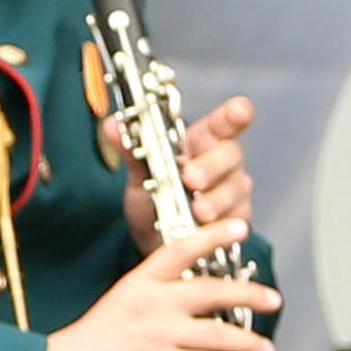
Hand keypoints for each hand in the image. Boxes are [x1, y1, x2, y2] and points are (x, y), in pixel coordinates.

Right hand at [31, 222, 278, 350]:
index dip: (213, 235)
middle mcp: (153, 302)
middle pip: (214, 290)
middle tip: (272, 298)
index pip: (181, 249)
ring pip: (219, 331)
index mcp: (140, 283)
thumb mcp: (118, 306)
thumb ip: (151, 304)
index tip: (239, 225)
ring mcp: (158, 332)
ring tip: (265, 348)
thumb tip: (184, 313)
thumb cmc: (84, 346)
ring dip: (249, 341)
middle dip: (250, 293)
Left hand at [100, 92, 253, 259]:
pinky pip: (235, 220)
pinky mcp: (236, 220)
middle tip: (192, 178)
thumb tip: (111, 125)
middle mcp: (222, 163)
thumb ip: (132, 151)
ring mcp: (232, 191)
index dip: (234, 114)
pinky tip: (207, 228)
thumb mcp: (140, 174)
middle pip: (230, 154)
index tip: (240, 110)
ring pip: (235, 189)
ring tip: (199, 211)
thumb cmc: (155, 198)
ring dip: (216, 199)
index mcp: (200, 143)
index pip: (222, 123)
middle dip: (212, 165)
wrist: (155, 240)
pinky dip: (221, 224)